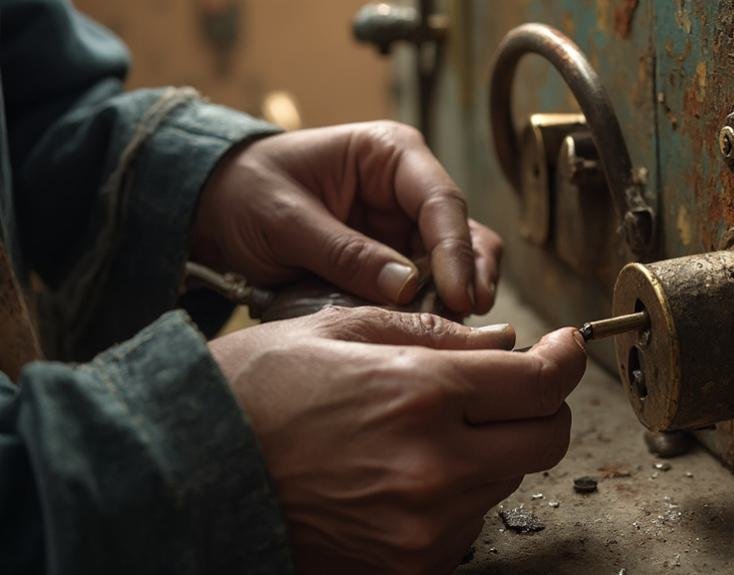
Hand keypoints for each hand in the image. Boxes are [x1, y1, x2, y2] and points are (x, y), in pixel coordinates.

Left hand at [192, 121, 502, 314]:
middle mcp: (407, 188)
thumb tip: (408, 287)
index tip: (460, 295)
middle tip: (467, 317)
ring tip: (455, 331)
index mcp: (389, 154)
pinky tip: (429, 332)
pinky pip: (426, 286)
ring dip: (458, 296)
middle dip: (470, 275)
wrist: (212, 210)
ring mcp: (403, 227)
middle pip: (462, 232)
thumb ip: (346, 253)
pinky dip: (431, 308)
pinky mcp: (393, 262)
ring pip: (456, 262)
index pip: (441, 200)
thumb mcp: (286, 220)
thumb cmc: (244, 193)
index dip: (456, 250)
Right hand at [209, 306, 586, 573]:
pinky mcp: (409, 566)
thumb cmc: (251, 395)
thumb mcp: (338, 329)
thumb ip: (433, 332)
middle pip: (546, 439)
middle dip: (538, 407)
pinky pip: (467, 524)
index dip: (564, 360)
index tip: (564, 349)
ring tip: (426, 430)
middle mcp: (434, 467)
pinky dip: (456, 494)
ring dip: (491, 449)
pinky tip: (405, 472)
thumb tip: (503, 343)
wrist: (188, 478)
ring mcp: (424, 528)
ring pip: (507, 480)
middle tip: (505, 388)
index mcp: (420, 393)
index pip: (541, 383)